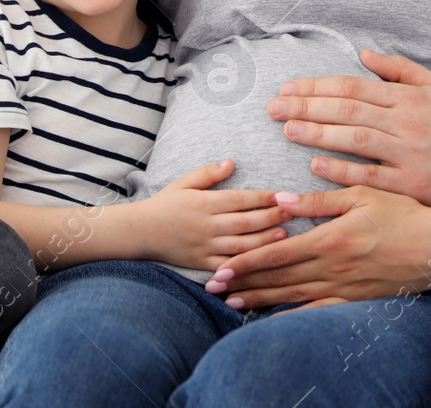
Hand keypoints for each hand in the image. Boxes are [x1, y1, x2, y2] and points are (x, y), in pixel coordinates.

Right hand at [133, 159, 292, 271]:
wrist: (138, 232)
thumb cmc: (164, 204)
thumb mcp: (183, 183)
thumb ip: (208, 173)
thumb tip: (232, 162)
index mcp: (203, 203)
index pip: (239, 199)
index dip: (262, 197)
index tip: (281, 194)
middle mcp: (205, 226)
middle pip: (245, 222)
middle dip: (271, 217)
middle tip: (292, 211)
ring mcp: (204, 247)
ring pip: (240, 246)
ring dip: (264, 240)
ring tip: (284, 234)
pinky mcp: (201, 264)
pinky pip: (227, 267)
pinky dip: (245, 266)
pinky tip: (261, 262)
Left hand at [204, 186, 430, 309]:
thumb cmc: (402, 214)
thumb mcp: (362, 195)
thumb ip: (320, 201)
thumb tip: (281, 200)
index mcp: (330, 239)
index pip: (278, 252)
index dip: (247, 261)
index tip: (222, 268)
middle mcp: (332, 267)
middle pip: (279, 277)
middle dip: (244, 282)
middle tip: (213, 288)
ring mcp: (343, 286)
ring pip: (293, 295)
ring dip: (261, 299)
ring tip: (234, 303)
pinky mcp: (355, 298)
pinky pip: (318, 310)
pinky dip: (293, 315)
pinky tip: (275, 317)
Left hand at [267, 49, 430, 207]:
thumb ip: (400, 69)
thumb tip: (364, 54)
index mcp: (408, 97)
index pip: (353, 87)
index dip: (317, 86)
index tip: (288, 87)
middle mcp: (405, 122)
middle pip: (347, 110)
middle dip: (306, 106)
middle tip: (273, 106)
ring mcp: (407, 154)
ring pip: (354, 139)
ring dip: (317, 133)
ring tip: (287, 128)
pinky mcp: (409, 184)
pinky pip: (369, 175)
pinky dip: (342, 170)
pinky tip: (316, 165)